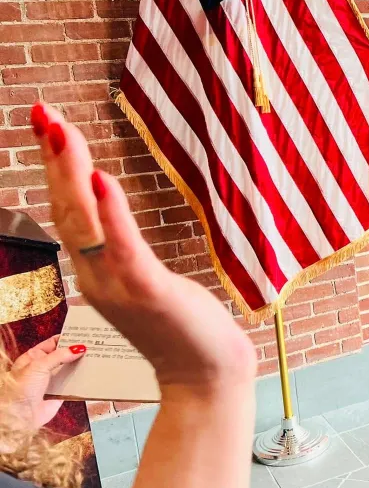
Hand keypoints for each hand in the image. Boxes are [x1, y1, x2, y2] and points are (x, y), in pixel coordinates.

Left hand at [4, 336, 86, 429]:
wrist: (21, 416)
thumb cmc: (20, 390)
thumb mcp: (39, 366)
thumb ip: (59, 355)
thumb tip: (78, 348)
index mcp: (33, 357)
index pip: (53, 343)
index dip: (67, 338)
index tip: (82, 335)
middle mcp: (43, 368)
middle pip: (63, 355)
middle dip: (76, 352)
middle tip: (92, 346)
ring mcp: (52, 380)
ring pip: (70, 369)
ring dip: (80, 366)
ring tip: (95, 359)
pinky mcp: (60, 392)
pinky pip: (73, 384)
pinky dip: (81, 380)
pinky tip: (91, 375)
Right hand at [32, 103, 255, 399]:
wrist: (206, 375)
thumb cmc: (183, 327)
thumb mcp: (145, 280)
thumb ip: (123, 247)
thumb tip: (108, 206)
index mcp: (96, 270)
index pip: (69, 209)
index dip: (56, 166)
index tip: (47, 123)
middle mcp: (97, 275)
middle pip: (68, 208)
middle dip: (55, 158)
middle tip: (42, 112)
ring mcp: (119, 285)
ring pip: (88, 221)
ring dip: (73, 174)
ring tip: (62, 133)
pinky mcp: (149, 292)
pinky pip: (125, 247)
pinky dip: (113, 213)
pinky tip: (104, 180)